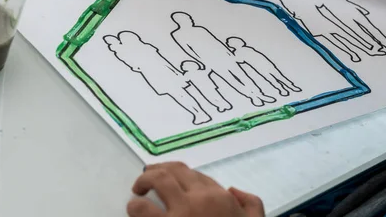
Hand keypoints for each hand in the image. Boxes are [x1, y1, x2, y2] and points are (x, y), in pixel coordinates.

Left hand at [127, 162, 264, 216]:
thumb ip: (250, 205)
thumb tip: (234, 190)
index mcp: (220, 198)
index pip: (194, 175)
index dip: (179, 174)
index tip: (170, 177)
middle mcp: (199, 200)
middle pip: (173, 172)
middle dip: (156, 171)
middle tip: (145, 180)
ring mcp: (180, 214)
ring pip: (157, 182)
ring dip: (143, 184)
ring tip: (137, 195)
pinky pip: (144, 211)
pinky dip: (136, 208)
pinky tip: (135, 211)